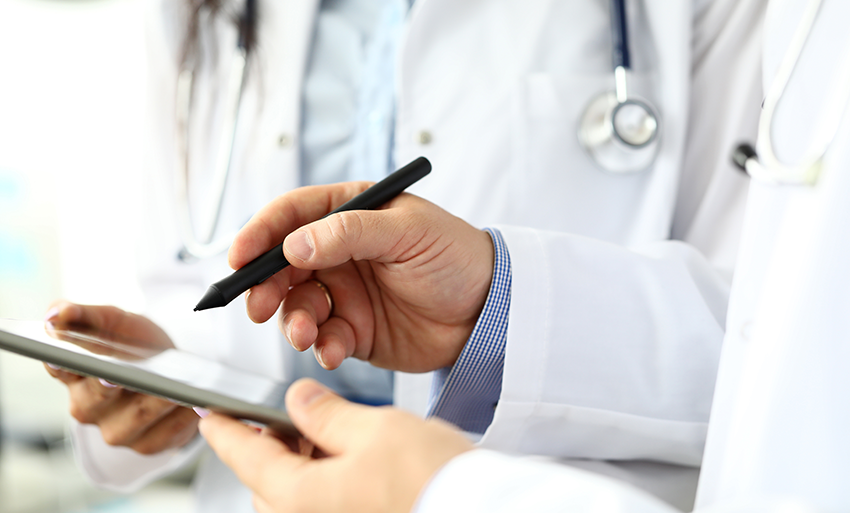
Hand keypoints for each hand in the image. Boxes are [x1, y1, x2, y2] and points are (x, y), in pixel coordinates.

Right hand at [43, 301, 199, 453]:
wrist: (172, 372)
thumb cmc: (137, 346)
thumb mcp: (115, 322)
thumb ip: (86, 315)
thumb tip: (58, 312)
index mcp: (74, 375)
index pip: (59, 368)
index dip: (59, 364)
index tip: (60, 357)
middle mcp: (88, 407)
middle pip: (96, 397)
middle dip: (107, 387)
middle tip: (116, 376)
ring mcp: (116, 430)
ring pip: (136, 415)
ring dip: (156, 400)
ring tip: (174, 387)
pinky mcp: (147, 444)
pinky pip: (166, 431)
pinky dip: (181, 416)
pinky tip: (195, 403)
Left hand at [198, 378, 472, 512]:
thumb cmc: (431, 484)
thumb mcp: (373, 429)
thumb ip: (326, 414)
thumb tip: (300, 401)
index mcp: (298, 498)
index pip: (245, 457)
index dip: (225, 431)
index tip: (210, 418)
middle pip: (269, 481)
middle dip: (276, 444)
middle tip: (295, 415)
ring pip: (298, 495)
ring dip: (305, 462)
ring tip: (335, 432)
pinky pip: (325, 506)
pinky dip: (328, 481)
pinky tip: (354, 460)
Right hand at [229, 182, 493, 371]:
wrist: (490, 311)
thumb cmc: (456, 256)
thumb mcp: (408, 232)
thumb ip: (351, 232)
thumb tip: (295, 243)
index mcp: (350, 213)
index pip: (292, 215)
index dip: (260, 234)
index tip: (239, 258)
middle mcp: (340, 252)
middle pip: (282, 265)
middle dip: (265, 285)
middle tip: (259, 305)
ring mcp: (345, 292)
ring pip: (297, 306)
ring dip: (294, 321)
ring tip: (308, 335)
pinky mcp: (353, 330)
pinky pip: (322, 339)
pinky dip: (321, 346)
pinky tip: (336, 350)